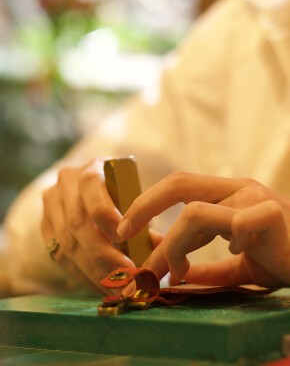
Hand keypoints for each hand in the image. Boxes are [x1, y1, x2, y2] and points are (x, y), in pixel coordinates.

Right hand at [42, 159, 162, 293]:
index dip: (105, 213)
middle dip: (103, 253)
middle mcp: (65, 185)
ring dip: (95, 271)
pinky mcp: (46, 229)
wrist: (89, 192)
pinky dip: (85, 276)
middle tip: (127, 275)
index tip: (124, 237)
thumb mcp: (132, 197)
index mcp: (90, 169)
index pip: (90, 185)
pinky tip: (103, 287)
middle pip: (77, 222)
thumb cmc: (120, 194)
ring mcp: (52, 208)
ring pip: (68, 245)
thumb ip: (143, 216)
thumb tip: (158, 246)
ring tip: (119, 287)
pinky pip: (62, 258)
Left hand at [117, 172, 289, 287]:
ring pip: (196, 212)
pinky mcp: (272, 214)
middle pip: (179, 183)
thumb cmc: (281, 257)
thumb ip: (207, 267)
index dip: (146, 204)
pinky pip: (239, 222)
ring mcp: (254, 198)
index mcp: (226, 196)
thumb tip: (174, 272)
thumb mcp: (236, 264)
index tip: (124, 230)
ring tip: (178, 272)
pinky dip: (229, 241)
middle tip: (123, 234)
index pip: (177, 186)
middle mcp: (237, 189)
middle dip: (144, 206)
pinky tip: (237, 253)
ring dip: (176, 247)